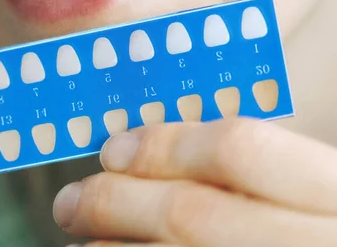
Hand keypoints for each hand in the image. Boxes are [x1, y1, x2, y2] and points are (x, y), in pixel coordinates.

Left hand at [52, 118, 336, 246]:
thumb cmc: (320, 227)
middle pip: (187, 214)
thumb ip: (260, 173)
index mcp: (333, 193)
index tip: (114, 149)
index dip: (164, 145)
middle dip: (112, 202)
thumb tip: (158, 153)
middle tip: (70, 202)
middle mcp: (310, 243)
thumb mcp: (317, 192)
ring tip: (79, 241)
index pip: (238, 149)